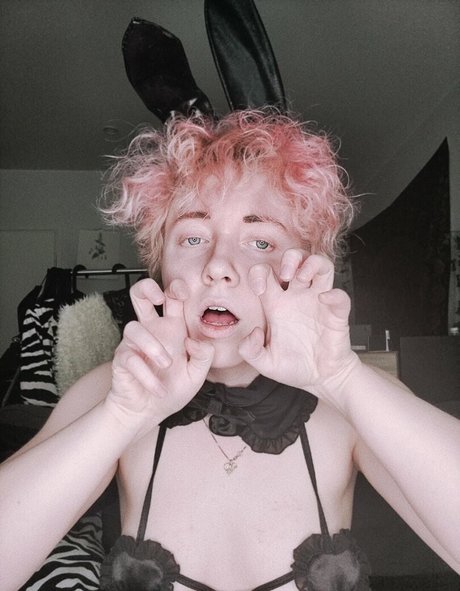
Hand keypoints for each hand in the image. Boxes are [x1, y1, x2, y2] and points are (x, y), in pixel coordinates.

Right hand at [106, 278, 213, 432]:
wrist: (148, 413)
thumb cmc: (171, 390)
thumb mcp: (197, 375)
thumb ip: (204, 356)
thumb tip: (195, 341)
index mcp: (172, 328)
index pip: (170, 298)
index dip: (176, 288)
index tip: (184, 293)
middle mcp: (152, 331)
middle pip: (140, 295)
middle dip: (146, 288)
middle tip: (160, 298)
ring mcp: (134, 344)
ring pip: (133, 327)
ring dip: (152, 346)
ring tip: (167, 364)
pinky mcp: (123, 360)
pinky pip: (130, 358)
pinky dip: (147, 375)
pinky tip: (158, 388)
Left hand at [238, 252, 357, 399]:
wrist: (321, 379)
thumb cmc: (294, 367)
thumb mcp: (265, 363)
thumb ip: (250, 351)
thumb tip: (254, 333)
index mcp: (277, 305)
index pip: (266, 274)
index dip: (259, 273)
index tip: (258, 289)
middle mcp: (297, 298)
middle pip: (296, 260)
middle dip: (290, 258)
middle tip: (286, 274)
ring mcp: (318, 302)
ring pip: (321, 266)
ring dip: (312, 264)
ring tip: (303, 278)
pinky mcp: (336, 314)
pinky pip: (340, 296)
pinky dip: (334, 294)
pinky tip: (324, 300)